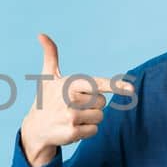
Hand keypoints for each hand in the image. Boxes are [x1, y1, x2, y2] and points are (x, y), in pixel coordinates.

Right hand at [19, 33, 134, 166]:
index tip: (131, 89)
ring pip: (100, 117)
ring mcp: (71, 117)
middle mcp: (70, 99)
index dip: (116, 86)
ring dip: (90, 119)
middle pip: (102, 102)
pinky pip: (94, 130)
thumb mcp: (48, 77)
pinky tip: (71, 128)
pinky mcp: (72, 133)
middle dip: (92, 105)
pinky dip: (86, 131)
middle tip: (73, 106)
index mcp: (69, 83)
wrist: (35, 128)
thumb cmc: (46, 99)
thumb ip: (50, 54)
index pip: (97, 84)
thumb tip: (41, 34)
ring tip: (72, 118)